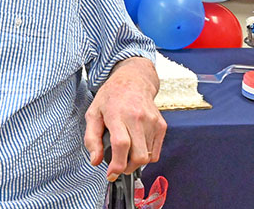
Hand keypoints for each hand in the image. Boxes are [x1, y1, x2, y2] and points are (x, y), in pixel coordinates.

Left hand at [84, 57, 165, 180]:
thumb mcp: (93, 113)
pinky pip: (156, 152)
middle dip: (127, 168)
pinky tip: (137, 147)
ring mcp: (152, 121)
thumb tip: (95, 160)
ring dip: (136, 162)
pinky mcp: (161, 125)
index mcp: (117, 114)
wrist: (133, 80)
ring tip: (127, 153)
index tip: (111, 173)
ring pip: (148, 157)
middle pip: (138, 155)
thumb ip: (91, 138)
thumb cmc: (111, 96)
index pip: (121, 144)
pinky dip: (146, 156)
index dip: (117, 164)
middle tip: (118, 166)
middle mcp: (137, 117)